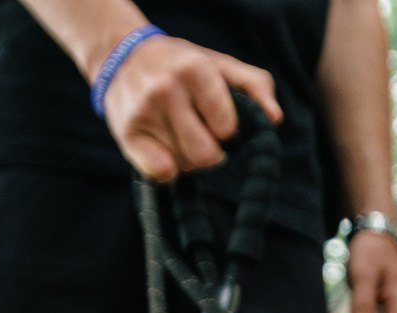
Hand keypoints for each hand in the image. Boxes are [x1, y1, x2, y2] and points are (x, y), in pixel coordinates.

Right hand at [102, 33, 281, 181]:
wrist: (122, 55)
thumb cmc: (181, 64)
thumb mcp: (219, 63)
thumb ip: (254, 85)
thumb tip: (274, 119)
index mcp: (194, 69)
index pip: (227, 128)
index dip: (227, 130)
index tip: (216, 120)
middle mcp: (166, 90)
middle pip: (206, 155)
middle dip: (210, 151)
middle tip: (199, 133)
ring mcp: (143, 113)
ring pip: (184, 166)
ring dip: (186, 157)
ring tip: (177, 133)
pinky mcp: (126, 134)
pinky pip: (160, 174)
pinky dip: (167, 169)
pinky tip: (163, 148)